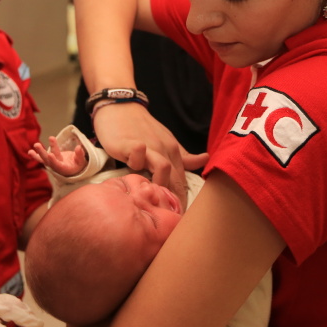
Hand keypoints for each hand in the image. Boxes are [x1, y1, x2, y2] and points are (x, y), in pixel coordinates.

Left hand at [28, 136, 86, 175]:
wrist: (74, 169)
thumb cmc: (79, 165)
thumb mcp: (81, 161)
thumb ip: (80, 155)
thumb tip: (78, 147)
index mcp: (64, 169)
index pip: (58, 165)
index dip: (54, 160)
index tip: (50, 154)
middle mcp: (56, 168)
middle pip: (48, 160)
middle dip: (42, 153)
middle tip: (36, 145)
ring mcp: (52, 164)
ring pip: (44, 159)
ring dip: (38, 153)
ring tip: (31, 149)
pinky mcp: (50, 160)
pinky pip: (42, 159)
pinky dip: (36, 156)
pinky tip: (30, 151)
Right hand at [92, 102, 208, 209]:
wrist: (121, 106)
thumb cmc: (141, 127)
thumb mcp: (165, 140)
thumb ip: (183, 155)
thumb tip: (205, 159)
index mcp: (174, 152)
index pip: (183, 182)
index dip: (183, 201)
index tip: (181, 219)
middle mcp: (164, 149)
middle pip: (177, 178)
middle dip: (175, 200)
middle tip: (170, 219)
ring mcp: (148, 146)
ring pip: (164, 168)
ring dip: (161, 184)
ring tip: (153, 199)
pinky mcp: (130, 144)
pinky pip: (138, 154)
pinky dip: (137, 164)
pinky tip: (132, 173)